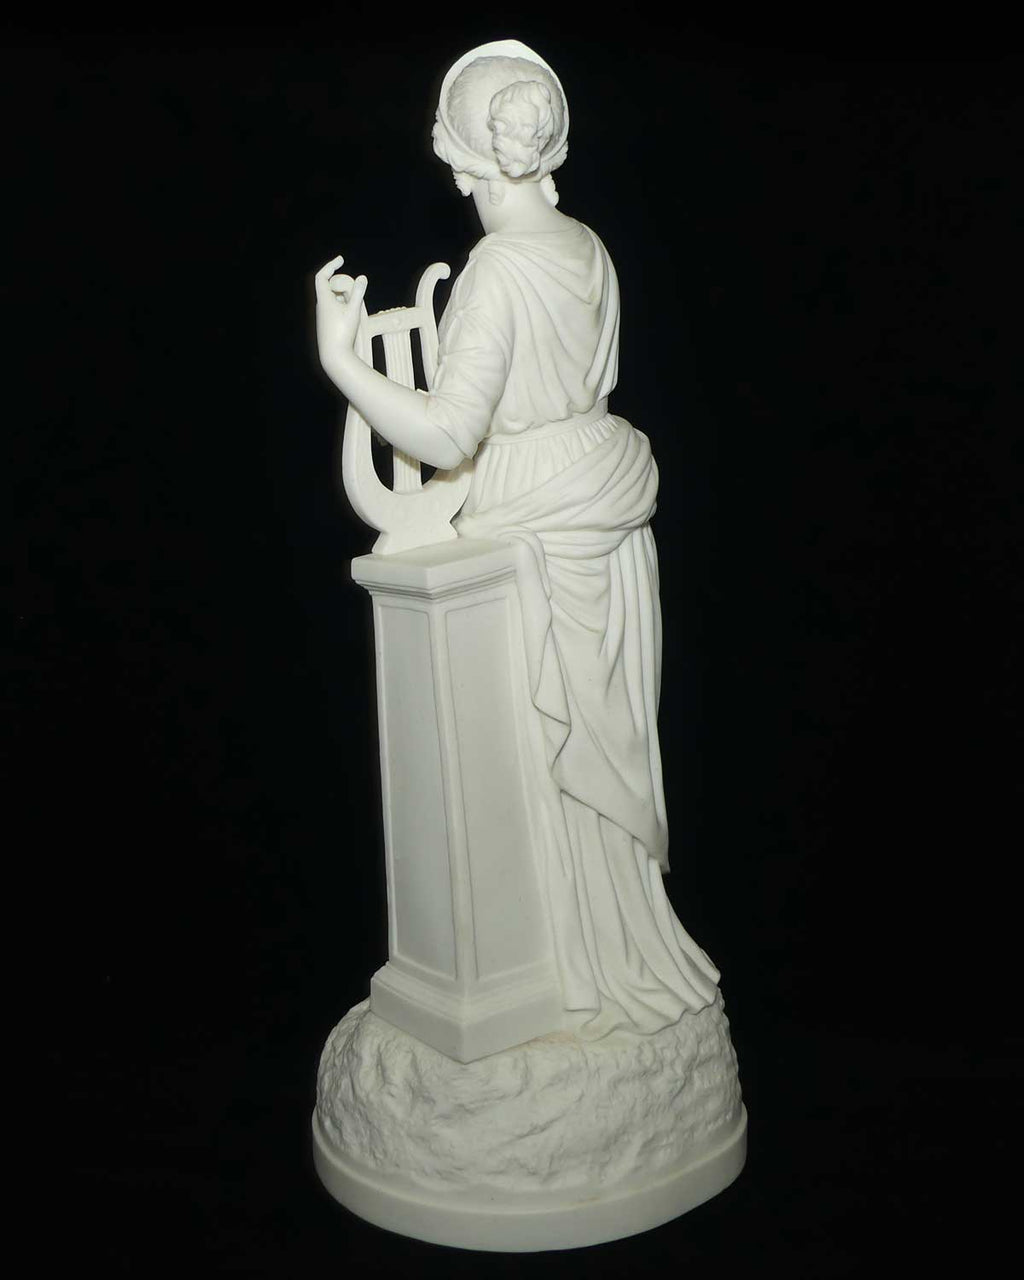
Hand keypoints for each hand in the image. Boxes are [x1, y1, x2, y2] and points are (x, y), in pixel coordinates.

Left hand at [315, 255, 367, 373]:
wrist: (334, 356)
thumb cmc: (343, 333)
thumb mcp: (353, 311)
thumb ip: (358, 293)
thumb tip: (362, 277)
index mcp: (323, 300)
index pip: (322, 276)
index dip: (330, 266)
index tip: (341, 260)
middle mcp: (321, 307)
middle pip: (327, 286)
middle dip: (339, 281)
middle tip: (352, 283)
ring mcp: (322, 316)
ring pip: (330, 298)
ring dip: (341, 295)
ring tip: (353, 301)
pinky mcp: (326, 325)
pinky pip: (333, 309)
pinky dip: (341, 305)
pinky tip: (350, 313)